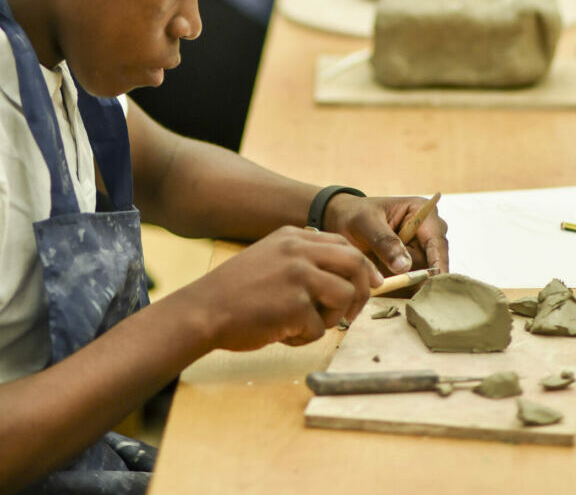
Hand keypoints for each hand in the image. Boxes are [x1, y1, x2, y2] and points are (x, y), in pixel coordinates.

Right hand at [187, 227, 381, 350]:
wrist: (204, 309)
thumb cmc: (236, 291)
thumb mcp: (269, 258)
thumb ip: (302, 259)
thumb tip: (344, 277)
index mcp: (293, 236)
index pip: (343, 245)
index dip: (362, 267)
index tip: (371, 284)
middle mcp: (298, 250)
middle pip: (355, 264)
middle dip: (362, 291)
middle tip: (353, 314)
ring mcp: (298, 275)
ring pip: (344, 295)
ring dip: (332, 318)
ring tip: (305, 325)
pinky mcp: (295, 304)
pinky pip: (319, 328)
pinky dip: (304, 338)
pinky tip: (281, 333)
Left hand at [323, 194, 448, 275]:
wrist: (344, 222)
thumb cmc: (355, 215)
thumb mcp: (365, 223)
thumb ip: (383, 241)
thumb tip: (404, 266)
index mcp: (423, 212)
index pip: (437, 241)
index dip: (437, 263)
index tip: (432, 282)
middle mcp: (429, 233)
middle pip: (432, 263)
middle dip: (411, 273)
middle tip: (382, 270)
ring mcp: (424, 251)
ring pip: (422, 277)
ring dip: (400, 279)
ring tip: (376, 267)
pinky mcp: (415, 267)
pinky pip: (412, 284)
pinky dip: (397, 285)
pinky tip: (381, 277)